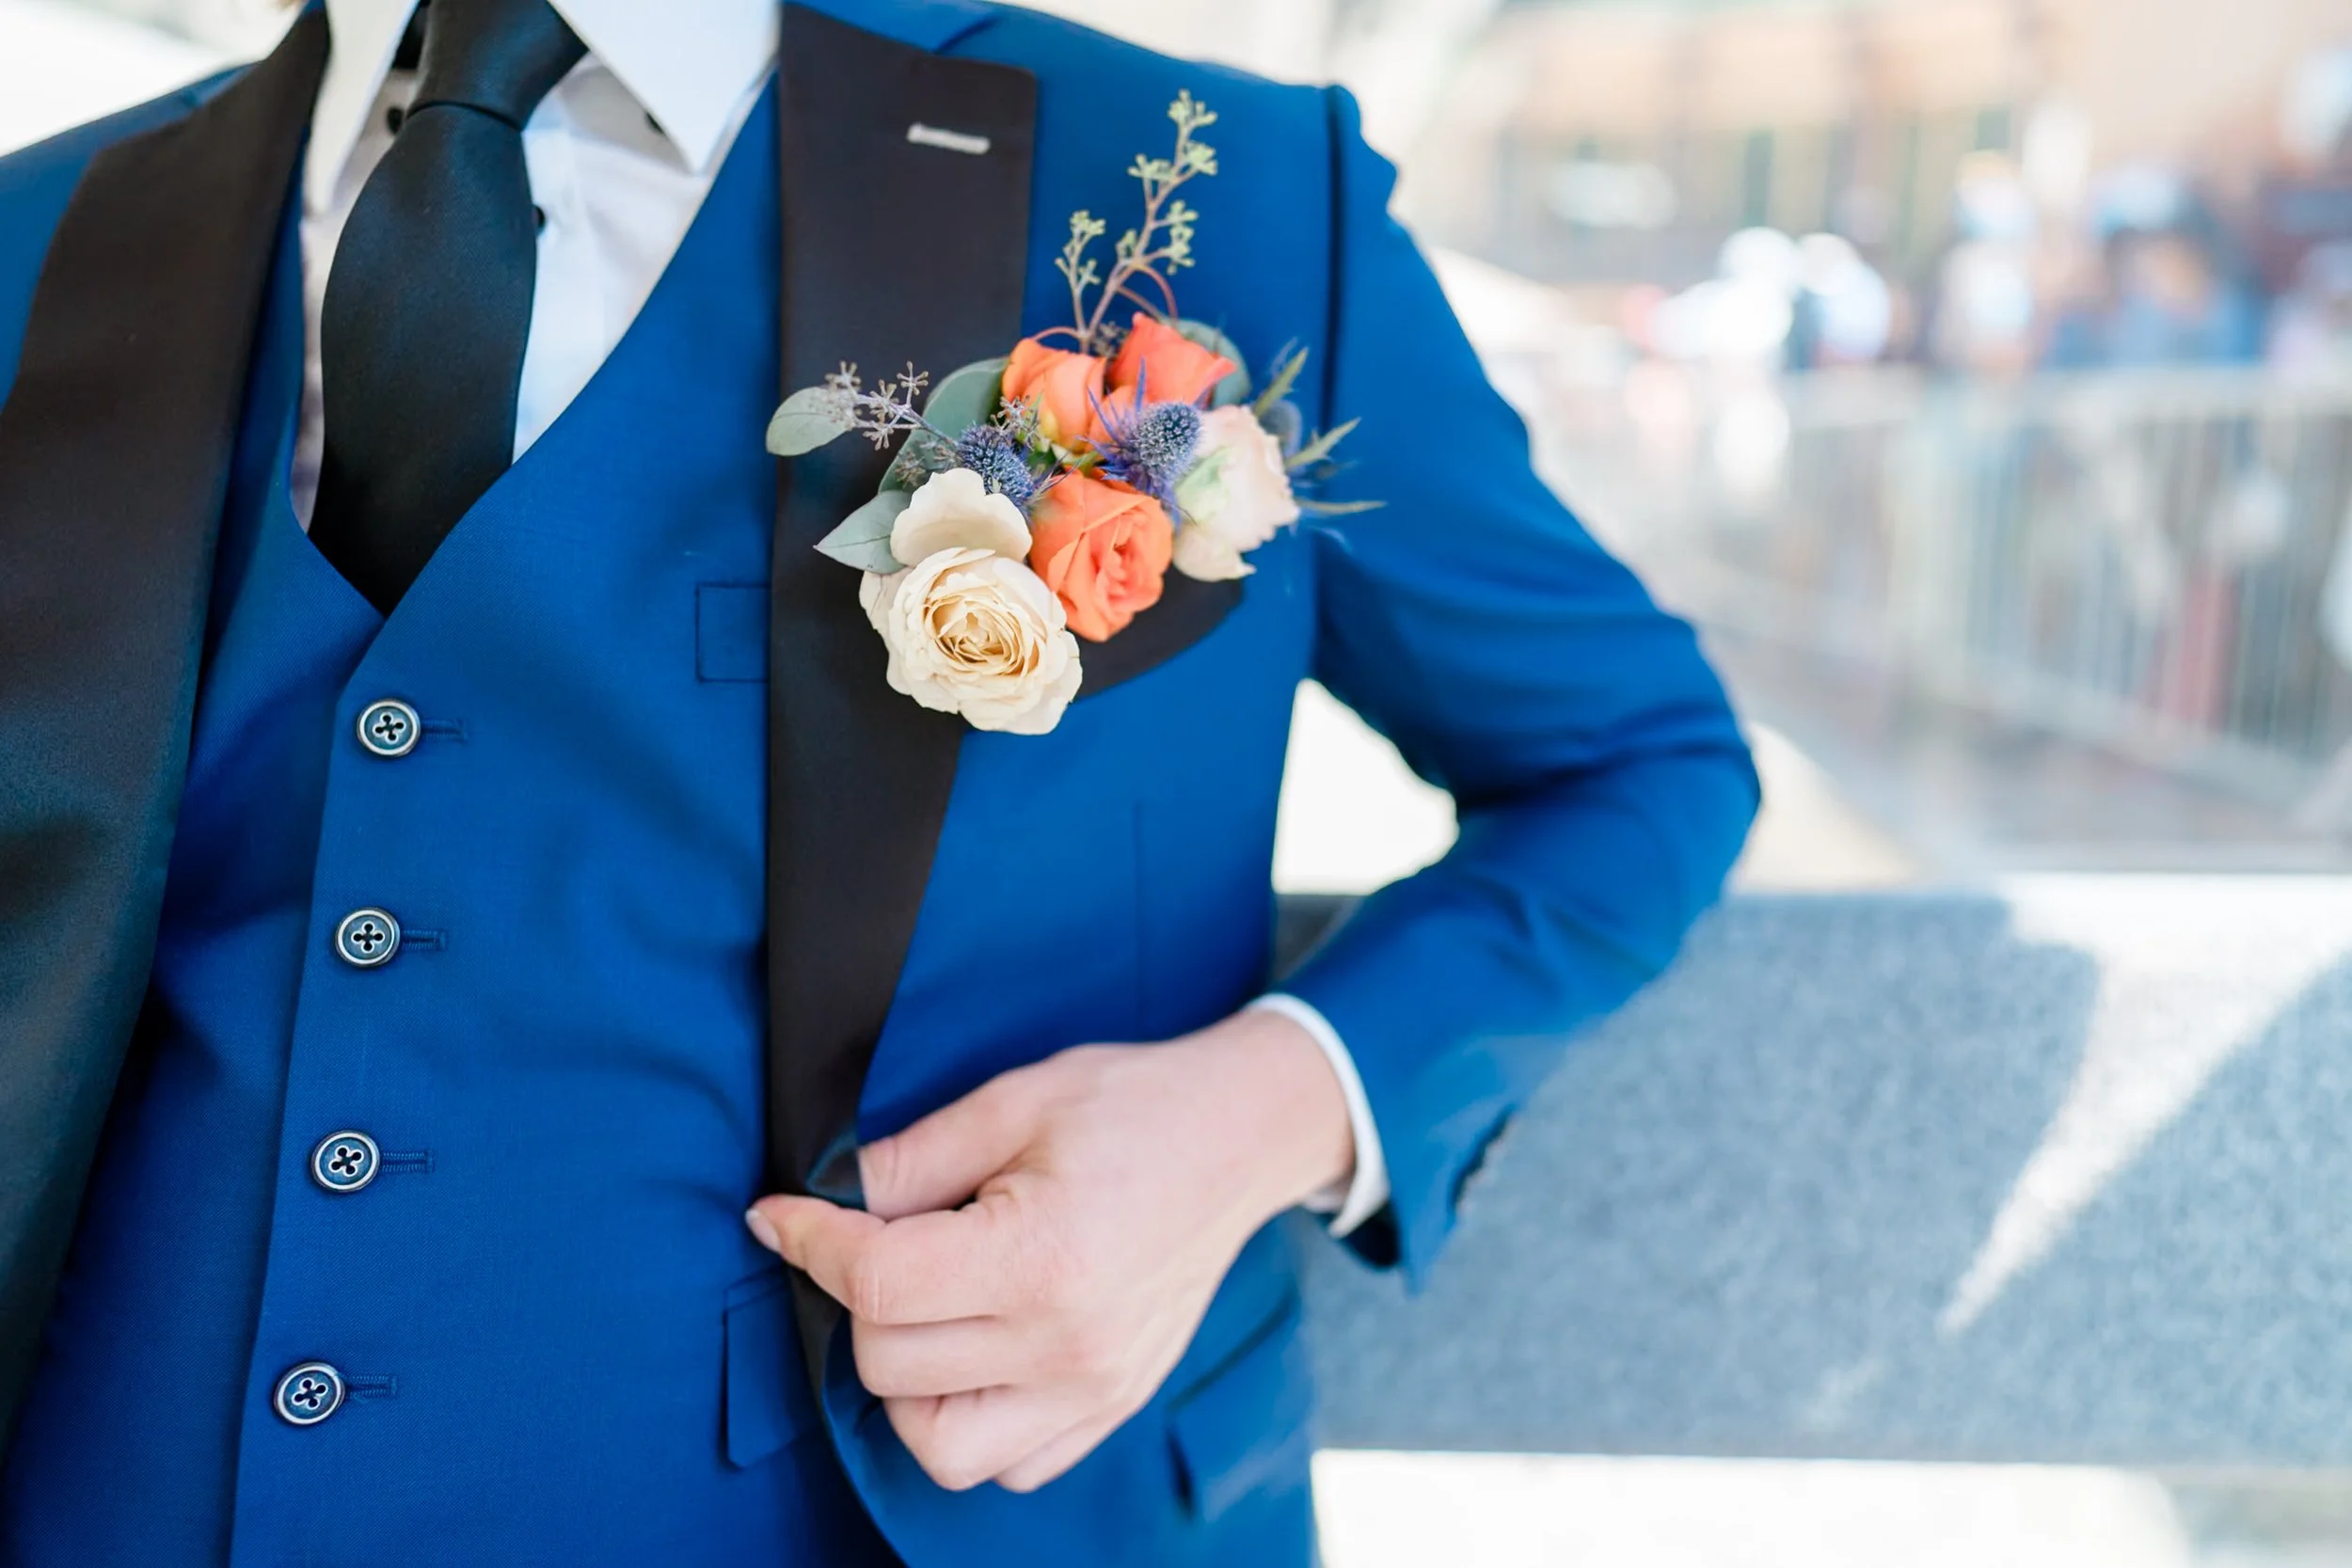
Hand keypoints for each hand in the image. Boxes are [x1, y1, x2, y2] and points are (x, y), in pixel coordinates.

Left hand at [745, 1009, 1354, 1492]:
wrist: (1240, 1138)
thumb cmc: (1132, 1107)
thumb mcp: (1014, 1101)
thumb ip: (910, 1158)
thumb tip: (823, 1200)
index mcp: (1044, 1256)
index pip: (878, 1284)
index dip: (810, 1242)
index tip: (781, 1214)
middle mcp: (1069, 1343)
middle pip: (888, 1363)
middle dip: (858, 1298)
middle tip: (880, 1238)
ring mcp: (1095, 1388)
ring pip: (938, 1445)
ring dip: (904, 1381)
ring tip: (925, 1307)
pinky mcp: (1111, 1407)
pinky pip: (1007, 1465)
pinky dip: (967, 1421)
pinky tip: (974, 1348)